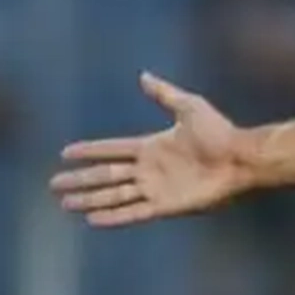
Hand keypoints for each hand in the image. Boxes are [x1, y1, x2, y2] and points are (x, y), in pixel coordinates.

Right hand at [51, 73, 255, 227]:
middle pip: (105, 175)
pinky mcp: (166, 205)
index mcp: (151, 147)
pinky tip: (93, 219)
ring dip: (90, 200)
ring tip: (66, 204)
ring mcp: (155, 189)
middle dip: (80, 180)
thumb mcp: (189, 107)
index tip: (65, 153)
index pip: (111, 150)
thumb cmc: (220, 133)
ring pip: (113, 195)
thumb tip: (143, 75)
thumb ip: (164, 94)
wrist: (241, 159)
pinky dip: (113, 216)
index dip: (89, 151)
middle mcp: (149, 170)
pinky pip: (133, 212)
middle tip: (54, 184)